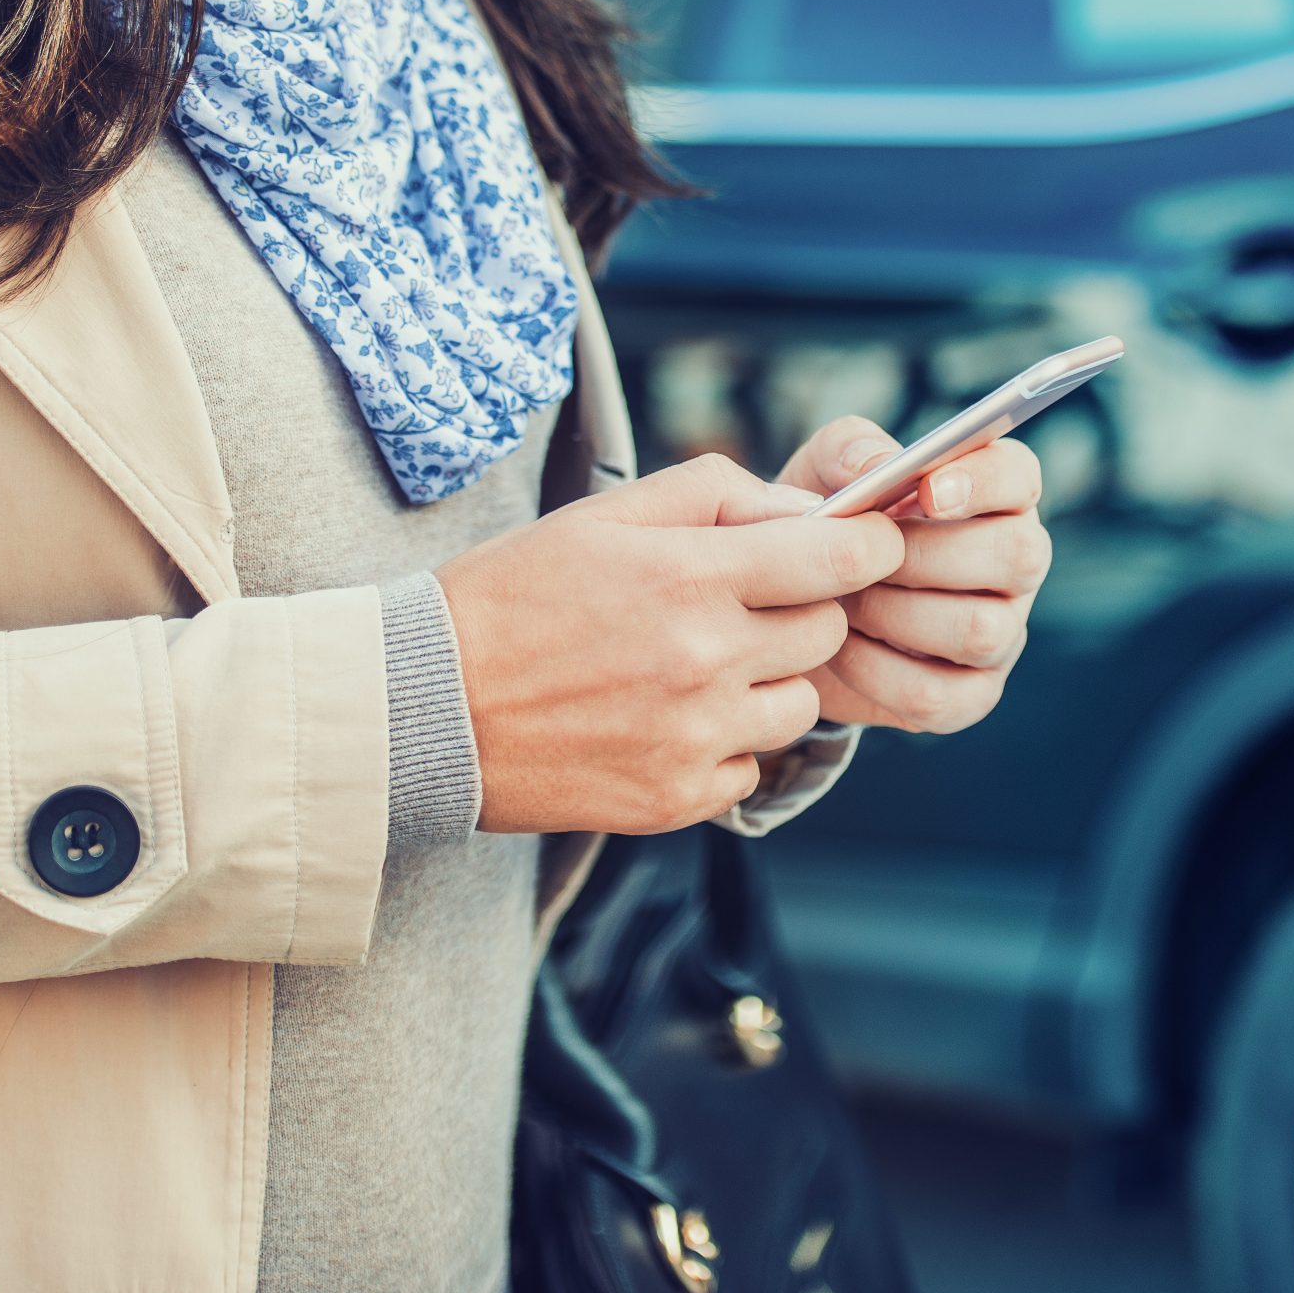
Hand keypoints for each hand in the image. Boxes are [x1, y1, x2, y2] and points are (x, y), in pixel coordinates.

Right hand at [437, 454, 904, 834]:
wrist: (425, 705)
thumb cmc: (512, 595)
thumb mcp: (605, 514)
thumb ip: (716, 494)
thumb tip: (806, 509)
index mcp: (693, 578)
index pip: (841, 559)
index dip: (868, 546)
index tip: (864, 545)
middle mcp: (706, 661)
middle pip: (827, 630)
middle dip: (801, 610)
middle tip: (736, 604)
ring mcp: (695, 737)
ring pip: (801, 704)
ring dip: (769, 681)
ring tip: (694, 666)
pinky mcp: (677, 799)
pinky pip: (751, 766)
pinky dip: (725, 744)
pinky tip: (663, 719)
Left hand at [779, 416, 1050, 734]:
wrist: (793, 608)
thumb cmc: (829, 524)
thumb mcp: (823, 472)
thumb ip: (850, 450)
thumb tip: (879, 466)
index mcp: (994, 496)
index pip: (1019, 477)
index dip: (984, 482)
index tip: (928, 490)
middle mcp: (1015, 564)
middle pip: (1018, 555)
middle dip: (929, 555)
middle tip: (860, 556)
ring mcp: (1002, 634)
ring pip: (980, 630)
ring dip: (895, 615)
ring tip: (842, 601)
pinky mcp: (971, 695)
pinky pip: (939, 695)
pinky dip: (876, 673)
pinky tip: (839, 647)